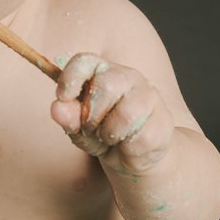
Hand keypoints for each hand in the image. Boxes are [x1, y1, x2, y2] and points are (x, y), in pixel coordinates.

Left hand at [50, 53, 173, 173]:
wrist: (133, 158)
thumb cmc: (103, 135)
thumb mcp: (79, 128)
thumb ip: (68, 117)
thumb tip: (57, 107)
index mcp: (103, 72)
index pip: (85, 61)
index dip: (70, 78)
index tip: (63, 97)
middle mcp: (128, 77)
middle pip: (105, 86)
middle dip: (90, 115)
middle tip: (89, 128)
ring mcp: (149, 96)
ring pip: (126, 112)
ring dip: (109, 133)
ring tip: (108, 137)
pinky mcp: (163, 120)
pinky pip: (140, 136)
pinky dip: (127, 148)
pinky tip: (128, 146)